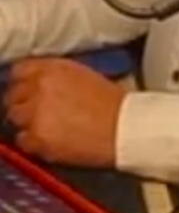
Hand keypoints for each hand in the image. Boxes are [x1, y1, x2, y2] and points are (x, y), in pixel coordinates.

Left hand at [3, 57, 124, 167]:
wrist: (131, 129)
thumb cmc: (118, 106)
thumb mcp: (88, 77)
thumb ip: (59, 78)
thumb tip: (44, 85)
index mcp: (54, 69)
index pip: (19, 71)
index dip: (24, 83)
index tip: (29, 92)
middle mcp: (40, 87)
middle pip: (13, 96)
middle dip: (25, 105)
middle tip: (41, 114)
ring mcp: (36, 113)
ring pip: (16, 118)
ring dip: (29, 124)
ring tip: (49, 129)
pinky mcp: (38, 138)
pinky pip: (23, 141)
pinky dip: (35, 143)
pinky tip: (53, 143)